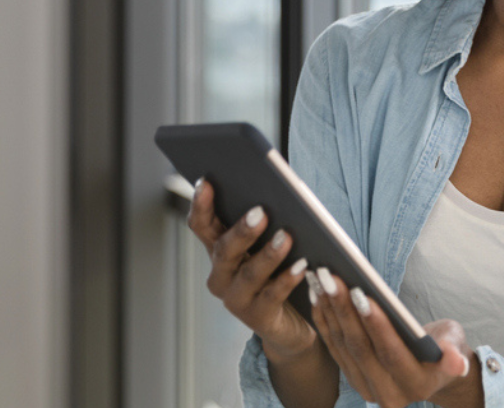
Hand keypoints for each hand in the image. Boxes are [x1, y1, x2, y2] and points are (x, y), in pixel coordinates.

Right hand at [187, 179, 316, 360]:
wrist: (292, 322)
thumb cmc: (281, 270)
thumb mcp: (269, 244)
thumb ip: (267, 223)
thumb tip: (279, 190)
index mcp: (220, 251)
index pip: (202, 226)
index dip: (201, 205)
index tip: (206, 181)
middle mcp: (221, 275)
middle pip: (224, 250)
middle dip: (242, 230)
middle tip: (260, 211)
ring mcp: (236, 299)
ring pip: (248, 274)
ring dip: (268, 255)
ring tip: (285, 237)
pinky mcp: (257, 318)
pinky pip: (272, 296)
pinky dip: (287, 280)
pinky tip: (302, 266)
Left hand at [306, 268, 478, 407]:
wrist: (433, 368)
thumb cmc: (447, 346)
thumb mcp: (456, 344)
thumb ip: (453, 353)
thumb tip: (457, 363)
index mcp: (415, 385)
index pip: (391, 353)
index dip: (376, 325)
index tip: (360, 294)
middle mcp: (388, 394)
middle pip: (361, 348)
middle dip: (344, 310)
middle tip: (332, 277)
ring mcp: (366, 387)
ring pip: (343, 345)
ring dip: (330, 310)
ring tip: (322, 277)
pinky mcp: (352, 377)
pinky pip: (333, 346)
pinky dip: (324, 318)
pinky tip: (317, 293)